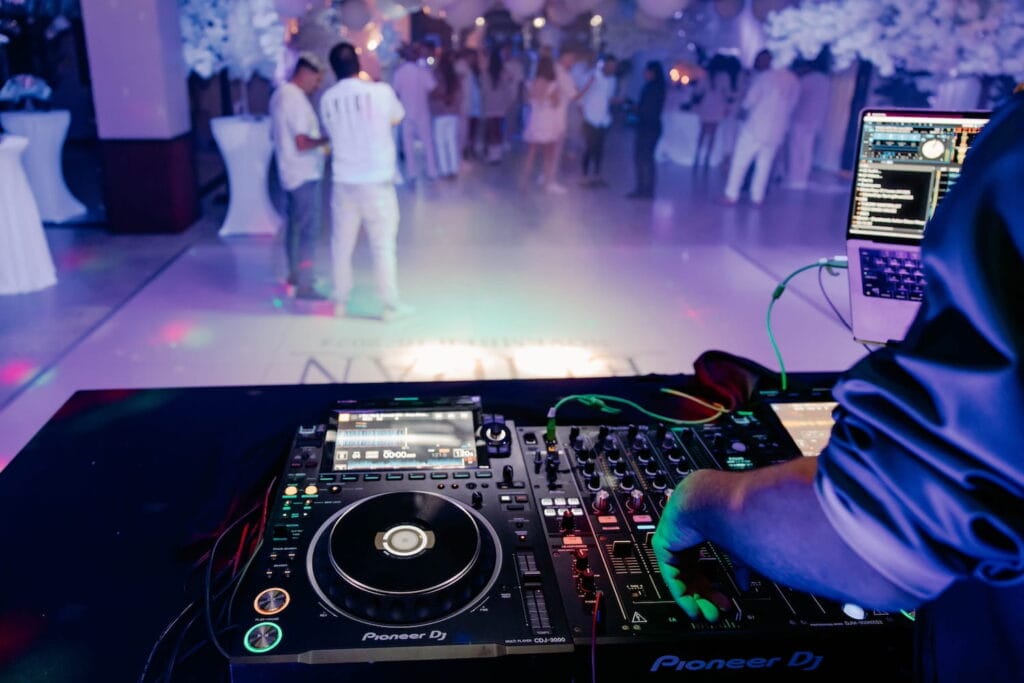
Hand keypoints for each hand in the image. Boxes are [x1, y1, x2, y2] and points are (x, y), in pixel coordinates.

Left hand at [652, 483, 731, 621]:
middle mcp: (685, 532)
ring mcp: (672, 537)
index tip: (725, 602)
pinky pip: (669, 573)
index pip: (703, 564)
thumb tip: (744, 585)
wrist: (714, 501)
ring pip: (679, 576)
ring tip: (707, 615)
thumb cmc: (730, 514)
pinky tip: (693, 606)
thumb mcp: (738, 546)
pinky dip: (680, 591)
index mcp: (703, 527)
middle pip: (691, 573)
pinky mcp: (662, 543)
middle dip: (705, 594)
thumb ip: (739, 565)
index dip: (713, 585)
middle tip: (716, 612)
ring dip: (693, 598)